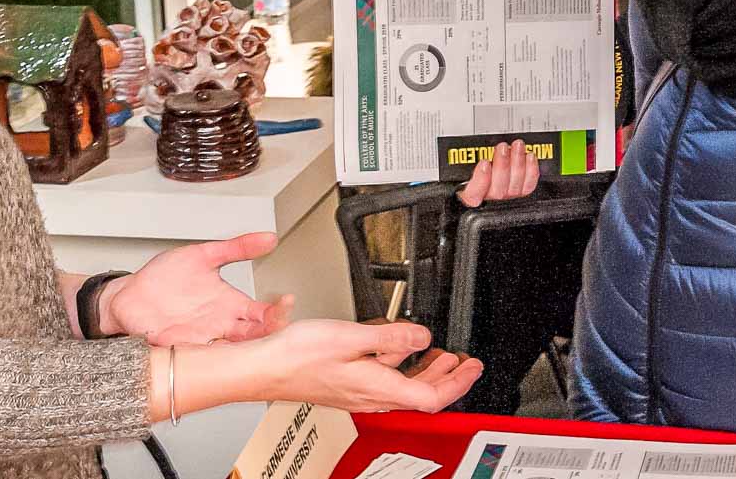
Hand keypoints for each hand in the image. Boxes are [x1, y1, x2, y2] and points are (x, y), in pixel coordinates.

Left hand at [100, 232, 295, 344]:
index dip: (279, 310)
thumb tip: (269, 237)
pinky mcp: (179, 346)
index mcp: (230, 306)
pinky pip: (199, 357)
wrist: (129, 294)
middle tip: (278, 321)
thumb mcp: (204, 255)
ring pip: (230, 352)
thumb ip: (237, 248)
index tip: (287, 300)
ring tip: (254, 338)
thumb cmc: (165, 278)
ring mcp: (201, 338)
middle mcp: (219, 326)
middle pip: (254, 337)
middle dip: (269, 331)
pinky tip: (219, 351)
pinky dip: (209, 357)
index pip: (264, 314)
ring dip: (243, 349)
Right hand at [249, 319, 481, 413]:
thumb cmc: (297, 356)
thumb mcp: (353, 336)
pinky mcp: (346, 384)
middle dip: (449, 378)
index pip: (432, 398)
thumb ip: (393, 336)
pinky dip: (400, 365)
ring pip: (404, 388)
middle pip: (422, 396)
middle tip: (464, 361)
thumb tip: (424, 337)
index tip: (473, 366)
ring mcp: (358, 392)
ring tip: (439, 355)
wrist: (263, 368)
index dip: (458, 383)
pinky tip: (395, 348)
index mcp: (378, 388)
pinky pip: (385, 380)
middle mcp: (371, 396)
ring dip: (426, 371)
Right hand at [457, 137, 541, 206]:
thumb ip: (466, 163)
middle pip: (498, 190)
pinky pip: (528, 186)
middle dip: (502, 166)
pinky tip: (529, 157)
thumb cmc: (473, 173)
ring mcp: (506, 198)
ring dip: (518, 163)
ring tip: (517, 146)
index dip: (481, 180)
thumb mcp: (462, 168)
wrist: (483, 178)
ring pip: (515, 186)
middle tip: (502, 148)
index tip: (484, 163)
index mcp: (470, 196)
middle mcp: (489, 201)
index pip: (473, 196)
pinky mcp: (520, 193)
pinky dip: (531, 170)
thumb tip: (464, 150)